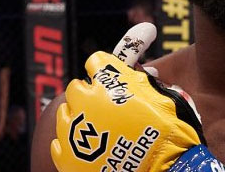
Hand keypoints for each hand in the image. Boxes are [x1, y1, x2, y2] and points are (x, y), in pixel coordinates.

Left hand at [51, 23, 224, 171]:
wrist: (165, 165)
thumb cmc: (166, 128)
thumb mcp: (160, 93)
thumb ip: (139, 78)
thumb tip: (131, 70)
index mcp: (108, 82)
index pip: (95, 63)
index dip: (105, 69)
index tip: (110, 76)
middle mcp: (85, 102)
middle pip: (76, 88)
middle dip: (89, 92)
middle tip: (104, 104)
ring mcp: (73, 131)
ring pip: (64, 114)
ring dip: (78, 115)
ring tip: (96, 127)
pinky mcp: (68, 157)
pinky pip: (58, 143)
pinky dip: (71, 142)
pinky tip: (88, 146)